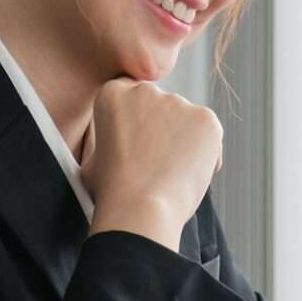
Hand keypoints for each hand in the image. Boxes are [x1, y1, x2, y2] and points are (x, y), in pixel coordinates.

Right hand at [83, 78, 222, 250]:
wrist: (140, 209)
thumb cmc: (112, 193)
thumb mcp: (92, 162)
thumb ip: (105, 144)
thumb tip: (113, 150)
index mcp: (113, 94)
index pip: (132, 98)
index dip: (137, 124)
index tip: (137, 146)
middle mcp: (146, 91)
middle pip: (161, 107)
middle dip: (162, 130)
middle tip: (157, 164)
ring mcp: (178, 102)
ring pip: (186, 120)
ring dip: (184, 141)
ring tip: (172, 174)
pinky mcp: (206, 118)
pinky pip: (209, 133)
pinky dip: (206, 152)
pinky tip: (190, 173)